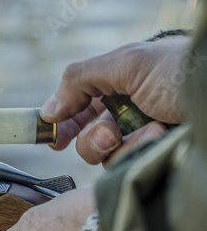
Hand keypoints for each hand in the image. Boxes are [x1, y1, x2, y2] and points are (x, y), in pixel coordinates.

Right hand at [41, 35, 189, 166]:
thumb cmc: (183, 72)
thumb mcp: (128, 63)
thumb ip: (80, 79)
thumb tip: (47, 110)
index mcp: (117, 86)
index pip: (78, 107)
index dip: (62, 122)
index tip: (52, 137)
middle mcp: (126, 114)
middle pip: (85, 137)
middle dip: (91, 138)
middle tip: (108, 134)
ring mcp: (139, 139)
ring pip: (103, 157)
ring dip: (121, 145)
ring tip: (152, 130)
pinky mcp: (150, 159)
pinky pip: (125, 167)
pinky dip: (139, 152)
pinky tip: (160, 138)